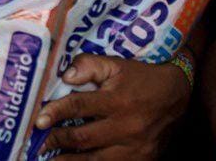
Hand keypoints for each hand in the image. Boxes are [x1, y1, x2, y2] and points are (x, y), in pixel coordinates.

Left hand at [35, 54, 188, 158]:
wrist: (177, 94)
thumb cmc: (140, 77)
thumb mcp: (116, 64)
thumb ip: (89, 66)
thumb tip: (65, 77)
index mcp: (117, 101)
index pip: (79, 107)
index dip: (56, 113)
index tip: (38, 120)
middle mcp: (126, 127)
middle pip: (84, 138)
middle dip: (58, 141)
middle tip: (38, 143)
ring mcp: (136, 148)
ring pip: (97, 160)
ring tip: (50, 160)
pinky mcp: (143, 159)